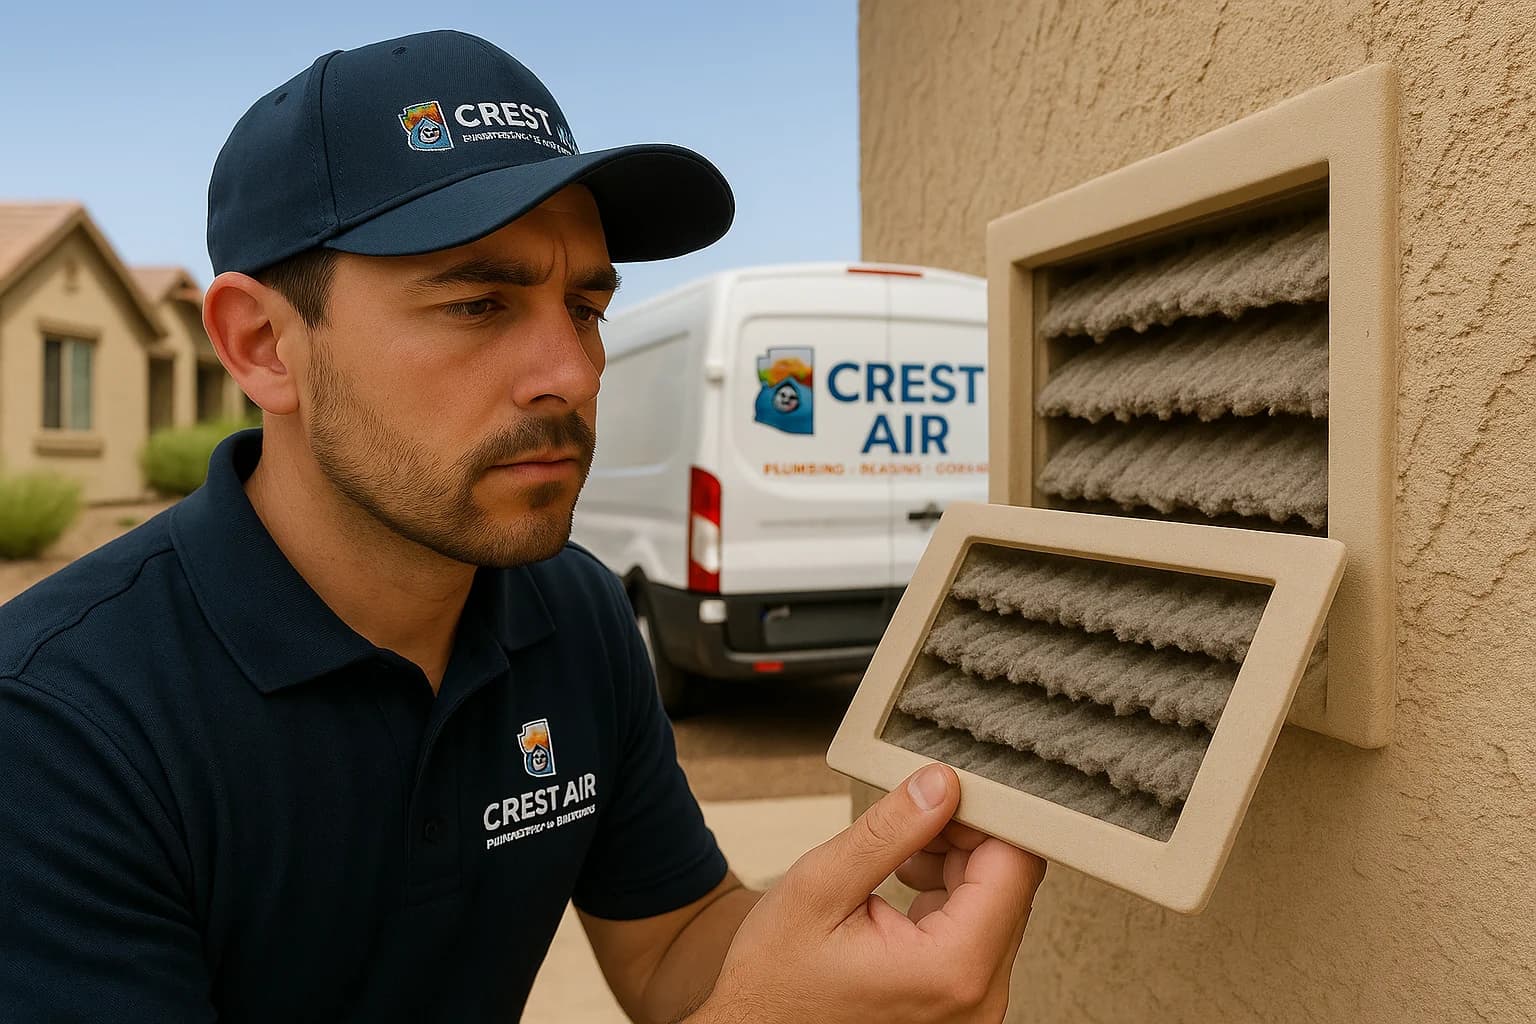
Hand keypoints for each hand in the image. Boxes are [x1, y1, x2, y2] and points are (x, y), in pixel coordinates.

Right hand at [693, 763, 1045, 1022]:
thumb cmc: (776, 984)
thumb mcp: (821, 888)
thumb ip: (888, 832)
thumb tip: (940, 786)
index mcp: (951, 969)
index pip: (1015, 865)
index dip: (981, 816)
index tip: (940, 796)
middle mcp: (978, 999)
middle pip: (1010, 885)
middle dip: (963, 841)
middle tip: (907, 826)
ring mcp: (974, 1009)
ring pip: (997, 906)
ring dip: (954, 869)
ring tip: (896, 863)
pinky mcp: (963, 1007)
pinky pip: (979, 935)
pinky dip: (949, 902)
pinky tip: (904, 894)